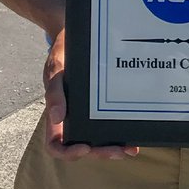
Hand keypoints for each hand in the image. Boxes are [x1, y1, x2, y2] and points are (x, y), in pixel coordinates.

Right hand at [42, 29, 138, 161]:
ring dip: (114, 148)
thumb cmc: (62, 52)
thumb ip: (54, 90)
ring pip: (98, 140)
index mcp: (56, 115)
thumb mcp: (55, 68)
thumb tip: (57, 117)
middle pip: (83, 148)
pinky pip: (109, 123)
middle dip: (101, 153)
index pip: (56, 145)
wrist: (77, 34)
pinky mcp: (102, 105)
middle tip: (120, 151)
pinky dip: (121, 131)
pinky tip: (134, 132)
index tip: (85, 147)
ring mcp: (88, 113)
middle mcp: (72, 118)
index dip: (68, 153)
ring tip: (131, 149)